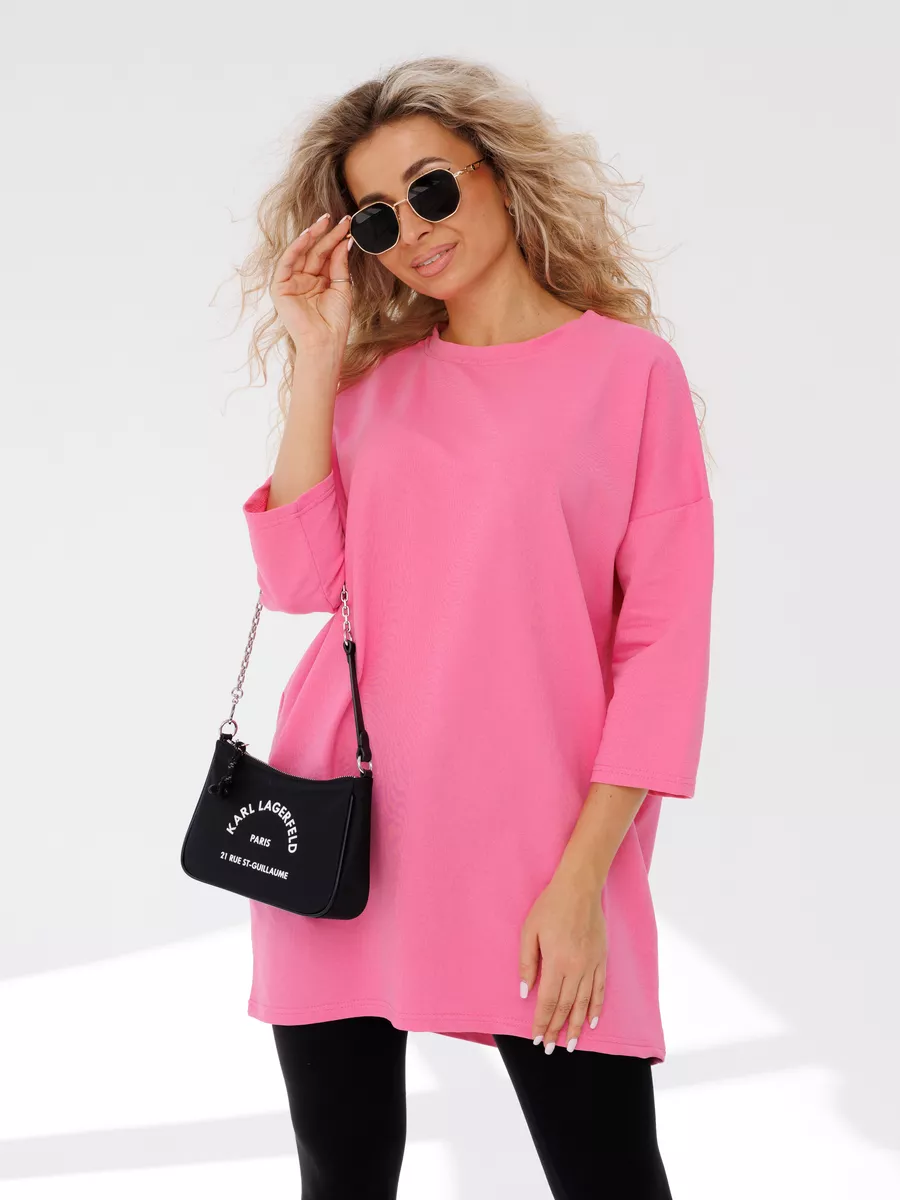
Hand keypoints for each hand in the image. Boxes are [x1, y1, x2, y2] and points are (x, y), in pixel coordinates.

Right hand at [269, 212, 353, 361]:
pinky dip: (296, 247)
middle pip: (316, 251)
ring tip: (325, 221)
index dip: (337, 240)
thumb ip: (340, 264)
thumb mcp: (342, 288)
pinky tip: (307, 235)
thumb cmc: (335, 321)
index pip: (327, 255)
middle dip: (327, 234)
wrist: (325, 341)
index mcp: (319, 281)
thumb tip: (345, 242)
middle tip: (340, 219)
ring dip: (312, 235)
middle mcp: (304, 279)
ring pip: (301, 253)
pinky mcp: (280, 287)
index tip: (348, 225)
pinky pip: (287, 262)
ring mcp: (292, 282)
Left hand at [519, 869, 606, 1052]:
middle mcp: (577, 968)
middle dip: (556, 1029)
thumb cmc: (550, 907)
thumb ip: (527, 964)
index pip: (548, 1002)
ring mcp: (592, 965)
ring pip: (584, 1003)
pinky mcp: (602, 959)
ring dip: (576, 1026)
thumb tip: (525, 993)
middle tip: (551, 1048)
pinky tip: (593, 1022)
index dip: (542, 1022)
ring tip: (571, 1045)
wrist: (579, 888)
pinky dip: (597, 1008)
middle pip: (566, 1007)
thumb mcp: (529, 931)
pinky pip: (600, 990)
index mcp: (557, 962)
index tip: (537, 1039)